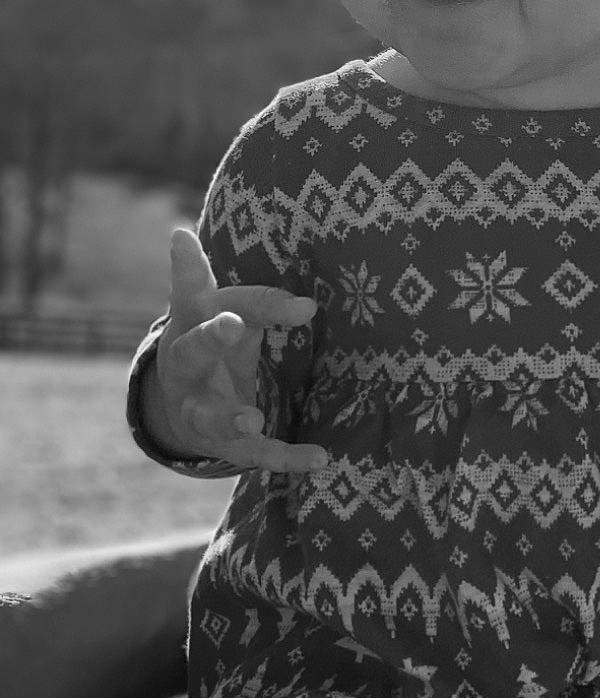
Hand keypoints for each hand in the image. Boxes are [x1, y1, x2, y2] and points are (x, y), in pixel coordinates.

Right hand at [147, 228, 328, 475]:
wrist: (183, 402)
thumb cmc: (217, 338)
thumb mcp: (234, 311)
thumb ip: (267, 305)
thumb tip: (310, 305)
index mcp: (188, 323)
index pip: (192, 293)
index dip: (189, 268)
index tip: (183, 238)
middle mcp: (186, 366)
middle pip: (191, 351)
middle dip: (210, 338)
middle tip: (230, 325)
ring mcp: (199, 408)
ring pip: (208, 416)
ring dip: (229, 418)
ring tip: (251, 418)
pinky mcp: (224, 443)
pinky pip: (255, 453)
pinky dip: (287, 457)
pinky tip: (320, 459)